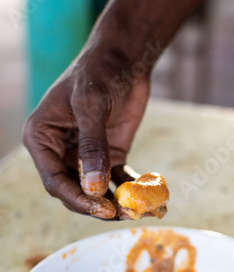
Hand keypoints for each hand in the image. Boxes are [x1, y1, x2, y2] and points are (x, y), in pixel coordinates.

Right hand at [22, 48, 149, 218]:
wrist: (125, 57)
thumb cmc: (100, 71)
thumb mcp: (92, 105)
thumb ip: (92, 146)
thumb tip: (92, 187)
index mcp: (43, 138)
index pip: (55, 181)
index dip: (78, 199)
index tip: (102, 209)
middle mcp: (60, 151)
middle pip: (77, 191)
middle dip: (100, 205)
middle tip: (126, 214)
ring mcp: (85, 156)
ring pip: (99, 190)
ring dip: (120, 203)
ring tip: (144, 210)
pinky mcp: (108, 155)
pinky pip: (118, 180)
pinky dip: (133, 190)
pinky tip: (153, 199)